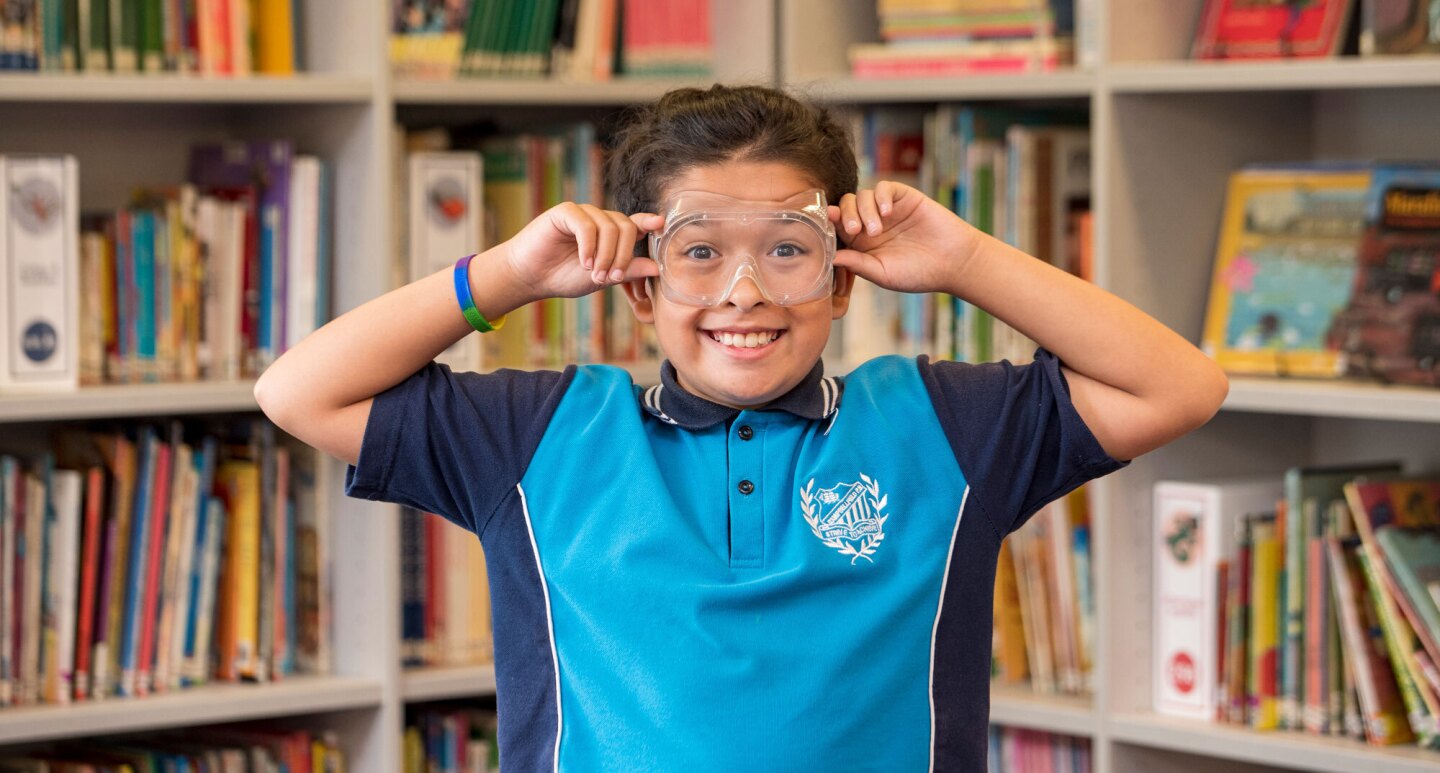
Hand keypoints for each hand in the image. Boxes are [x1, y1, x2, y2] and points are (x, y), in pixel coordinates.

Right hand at [498, 202, 662, 301]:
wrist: (531, 276)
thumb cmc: (564, 277)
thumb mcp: (602, 278)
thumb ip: (627, 271)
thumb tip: (656, 267)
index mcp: (611, 234)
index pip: (636, 224)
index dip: (649, 222)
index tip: (660, 224)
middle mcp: (600, 220)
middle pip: (627, 227)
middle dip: (623, 256)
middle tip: (610, 278)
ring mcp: (583, 213)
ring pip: (609, 227)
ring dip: (606, 255)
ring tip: (594, 274)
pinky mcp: (566, 212)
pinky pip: (587, 225)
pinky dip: (589, 246)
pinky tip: (583, 262)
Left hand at [828, 181, 983, 294]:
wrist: (954, 262)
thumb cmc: (918, 274)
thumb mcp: (883, 273)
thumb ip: (858, 265)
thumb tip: (831, 257)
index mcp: (861, 244)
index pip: (837, 228)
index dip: (829, 226)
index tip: (826, 228)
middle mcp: (870, 223)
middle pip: (845, 208)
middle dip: (845, 216)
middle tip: (855, 231)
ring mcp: (887, 209)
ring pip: (862, 196)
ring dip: (864, 210)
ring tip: (876, 230)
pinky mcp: (903, 197)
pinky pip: (885, 187)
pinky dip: (881, 196)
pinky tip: (887, 212)